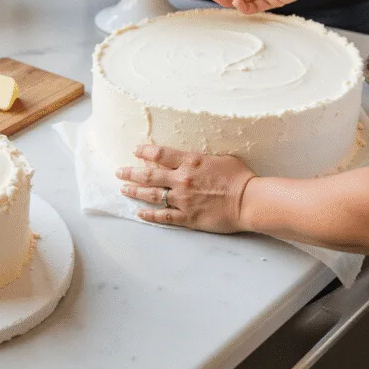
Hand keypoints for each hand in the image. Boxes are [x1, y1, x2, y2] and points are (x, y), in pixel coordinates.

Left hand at [116, 145, 255, 232]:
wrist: (249, 201)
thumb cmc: (240, 178)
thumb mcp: (220, 158)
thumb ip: (200, 159)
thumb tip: (191, 158)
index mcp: (190, 162)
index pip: (159, 154)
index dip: (144, 152)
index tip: (135, 151)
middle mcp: (181, 179)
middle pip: (148, 175)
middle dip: (131, 173)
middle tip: (119, 172)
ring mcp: (182, 199)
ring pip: (151, 195)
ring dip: (135, 191)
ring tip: (123, 189)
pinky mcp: (187, 217)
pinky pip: (162, 216)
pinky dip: (149, 215)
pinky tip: (139, 212)